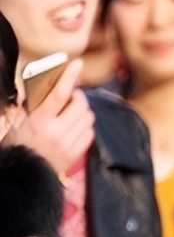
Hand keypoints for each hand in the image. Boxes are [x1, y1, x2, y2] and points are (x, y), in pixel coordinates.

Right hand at [2, 60, 93, 175]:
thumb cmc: (19, 144)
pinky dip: (86, 127)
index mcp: (40, 121)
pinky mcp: (76, 154)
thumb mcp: (19, 122)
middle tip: (72, 96)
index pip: (59, 95)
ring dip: (83, 111)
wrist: (25, 172)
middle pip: (79, 105)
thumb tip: (43, 87)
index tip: (78, 64)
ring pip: (88, 118)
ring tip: (74, 112)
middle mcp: (56, 132)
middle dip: (78, 97)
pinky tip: (76, 126)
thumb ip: (32, 106)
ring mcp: (68, 144)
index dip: (69, 77)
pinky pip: (90, 133)